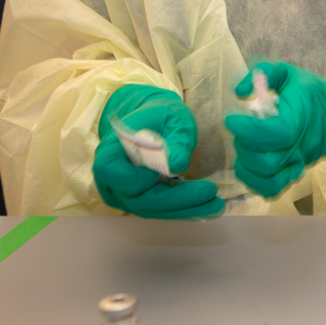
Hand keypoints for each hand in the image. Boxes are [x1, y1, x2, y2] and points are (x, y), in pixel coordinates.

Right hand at [94, 84, 224, 218]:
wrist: (153, 119)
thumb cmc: (161, 114)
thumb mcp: (173, 117)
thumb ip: (175, 139)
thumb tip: (178, 165)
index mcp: (110, 153)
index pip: (120, 178)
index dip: (142, 180)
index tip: (171, 173)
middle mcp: (110, 179)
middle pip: (140, 200)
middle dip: (178, 201)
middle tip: (211, 195)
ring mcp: (121, 192)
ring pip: (150, 209)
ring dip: (184, 210)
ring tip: (215, 205)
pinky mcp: (136, 198)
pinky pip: (157, 208)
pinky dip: (180, 208)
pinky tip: (205, 206)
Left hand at [223, 60, 325, 198]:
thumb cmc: (312, 94)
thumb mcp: (290, 74)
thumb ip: (265, 73)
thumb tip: (239, 91)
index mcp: (300, 119)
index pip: (275, 134)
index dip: (247, 129)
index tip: (232, 117)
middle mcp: (301, 147)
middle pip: (267, 161)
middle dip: (244, 145)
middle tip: (241, 129)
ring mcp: (299, 164)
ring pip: (267, 178)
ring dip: (246, 164)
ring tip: (245, 145)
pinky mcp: (294, 174)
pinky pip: (271, 190)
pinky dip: (254, 182)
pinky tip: (249, 164)